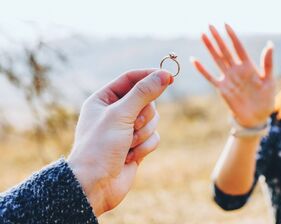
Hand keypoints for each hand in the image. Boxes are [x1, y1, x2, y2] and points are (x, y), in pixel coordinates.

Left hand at [67, 69, 172, 215]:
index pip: (131, 78)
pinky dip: (145, 147)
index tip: (169, 77)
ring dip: (143, 134)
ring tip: (127, 145)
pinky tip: (130, 157)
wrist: (95, 185)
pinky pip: (154, 137)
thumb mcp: (120, 114)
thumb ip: (143, 93)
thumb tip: (164, 75)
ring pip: (153, 120)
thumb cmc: (99, 147)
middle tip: (131, 127)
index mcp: (104, 99)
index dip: (150, 76)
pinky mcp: (137, 146)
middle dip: (143, 116)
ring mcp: (127, 130)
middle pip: (147, 100)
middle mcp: (115, 112)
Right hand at [191, 24, 274, 127]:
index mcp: (248, 66)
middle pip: (225, 50)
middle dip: (217, 38)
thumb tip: (270, 44)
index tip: (225, 25)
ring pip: (217, 60)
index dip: (232, 36)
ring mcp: (228, 79)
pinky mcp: (222, 89)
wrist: (257, 117)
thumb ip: (268, 63)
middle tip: (209, 25)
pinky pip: (210, 77)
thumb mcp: (269, 80)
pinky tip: (194, 60)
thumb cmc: (266, 99)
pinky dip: (202, 69)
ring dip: (210, 48)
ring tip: (202, 36)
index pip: (238, 47)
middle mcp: (236, 70)